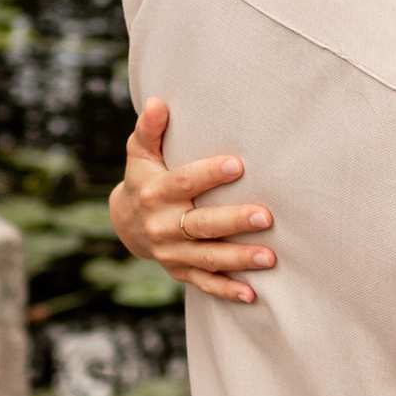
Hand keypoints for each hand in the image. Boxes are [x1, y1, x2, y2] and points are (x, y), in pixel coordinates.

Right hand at [110, 99, 277, 306]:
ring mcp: (172, 252)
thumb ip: (150, 129)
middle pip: (201, 224)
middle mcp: (162, 225)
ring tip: (270, 257)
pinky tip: (251, 293)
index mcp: (156, 193)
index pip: (184, 182)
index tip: (238, 165)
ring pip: (208, 257)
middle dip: (234, 221)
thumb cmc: (144, 178)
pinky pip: (204, 283)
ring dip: (239, 258)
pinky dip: (227, 290)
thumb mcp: (140, 153)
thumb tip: (159, 103)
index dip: (210, 173)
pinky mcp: (180, 271)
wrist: (125, 223)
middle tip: (266, 216)